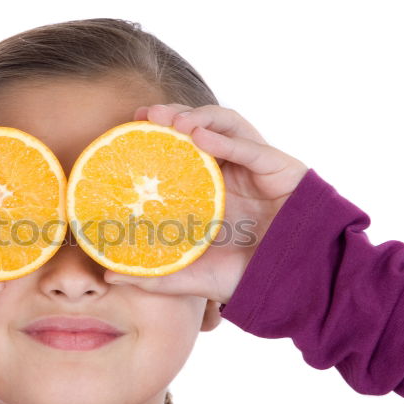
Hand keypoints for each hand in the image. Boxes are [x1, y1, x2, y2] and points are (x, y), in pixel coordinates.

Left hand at [104, 104, 309, 304]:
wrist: (294, 287)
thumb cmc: (247, 278)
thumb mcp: (193, 276)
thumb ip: (156, 275)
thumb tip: (110, 276)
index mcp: (210, 189)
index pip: (182, 150)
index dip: (157, 135)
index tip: (128, 129)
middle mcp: (232, 171)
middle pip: (202, 129)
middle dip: (174, 116)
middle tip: (147, 115)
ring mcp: (256, 167)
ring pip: (228, 126)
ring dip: (199, 117)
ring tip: (173, 122)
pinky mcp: (281, 168)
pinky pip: (252, 148)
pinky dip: (225, 139)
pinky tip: (200, 137)